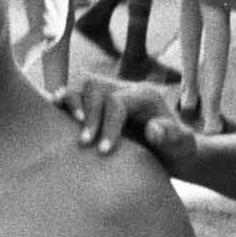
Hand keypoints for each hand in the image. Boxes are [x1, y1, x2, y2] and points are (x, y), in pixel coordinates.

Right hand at [58, 74, 190, 164]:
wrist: (173, 152)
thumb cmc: (177, 151)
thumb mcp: (183, 146)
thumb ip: (172, 136)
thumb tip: (153, 129)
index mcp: (144, 96)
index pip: (117, 101)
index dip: (108, 125)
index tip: (103, 151)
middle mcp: (124, 89)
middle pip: (95, 87)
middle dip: (88, 114)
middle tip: (85, 144)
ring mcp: (110, 93)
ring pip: (82, 84)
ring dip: (71, 102)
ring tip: (68, 124)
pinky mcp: (98, 103)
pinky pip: (75, 92)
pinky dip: (63, 100)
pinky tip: (52, 110)